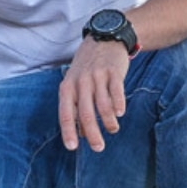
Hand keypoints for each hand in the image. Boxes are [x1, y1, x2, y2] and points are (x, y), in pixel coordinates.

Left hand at [59, 36, 129, 150]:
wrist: (103, 40)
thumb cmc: (87, 68)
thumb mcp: (74, 84)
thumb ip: (76, 107)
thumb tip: (81, 134)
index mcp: (67, 87)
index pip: (66, 114)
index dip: (68, 132)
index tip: (72, 148)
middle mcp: (81, 82)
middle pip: (86, 114)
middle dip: (93, 134)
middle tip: (99, 148)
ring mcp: (97, 76)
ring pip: (103, 106)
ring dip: (109, 123)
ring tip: (112, 129)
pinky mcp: (114, 72)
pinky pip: (117, 92)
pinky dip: (119, 105)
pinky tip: (120, 113)